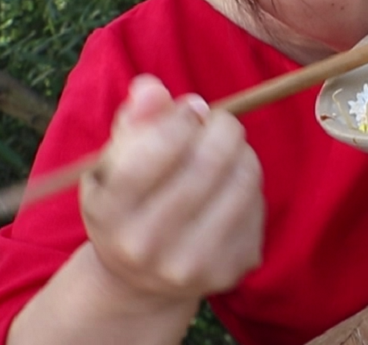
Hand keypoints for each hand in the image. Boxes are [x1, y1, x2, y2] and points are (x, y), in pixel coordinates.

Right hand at [78, 74, 263, 306]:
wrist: (140, 278)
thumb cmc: (131, 202)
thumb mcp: (116, 163)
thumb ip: (134, 120)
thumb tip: (152, 88)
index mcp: (109, 212)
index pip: (156, 148)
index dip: (182, 117)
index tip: (189, 111)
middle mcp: (146, 246)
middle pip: (208, 162)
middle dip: (223, 128)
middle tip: (220, 123)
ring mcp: (191, 264)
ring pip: (243, 181)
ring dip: (242, 153)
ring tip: (228, 152)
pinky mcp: (230, 271)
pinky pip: (258, 206)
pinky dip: (251, 184)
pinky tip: (232, 187)